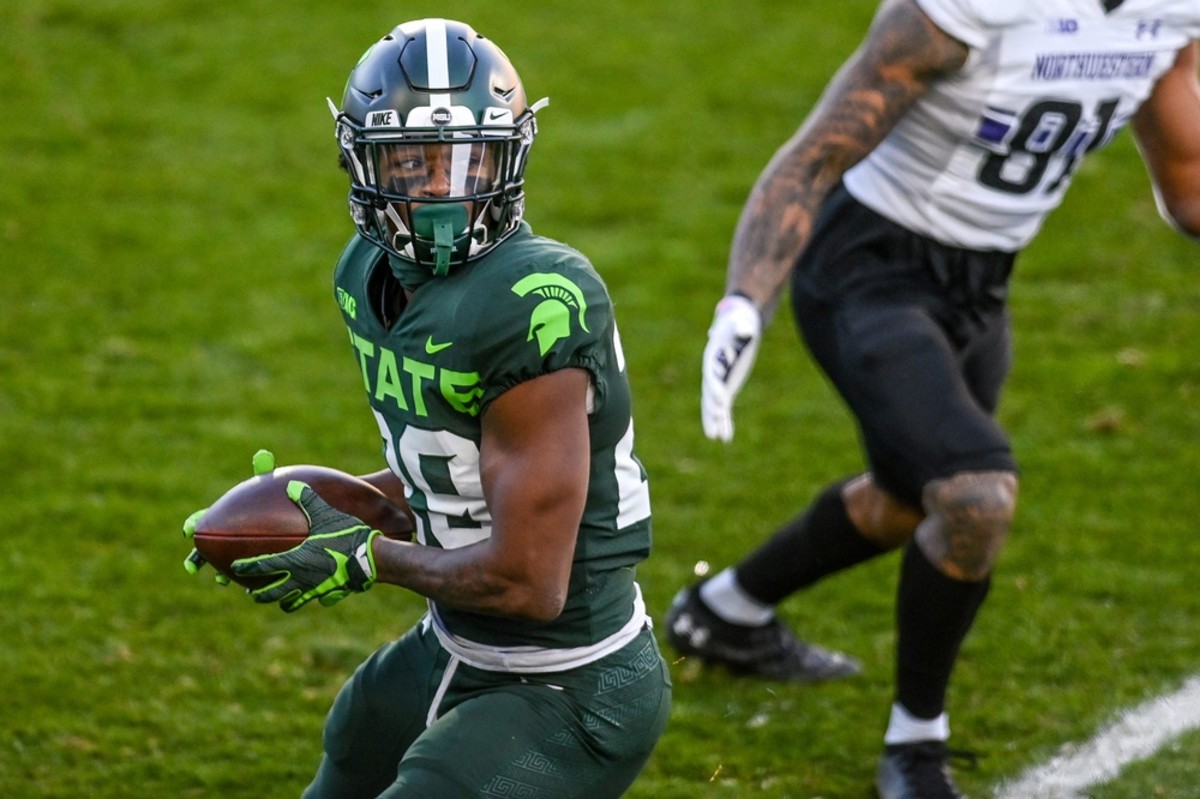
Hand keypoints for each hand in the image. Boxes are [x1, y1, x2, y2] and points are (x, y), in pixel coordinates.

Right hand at [182, 448, 276, 583]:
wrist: (302, 522)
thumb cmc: (282, 500)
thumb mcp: (274, 486)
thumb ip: (266, 472)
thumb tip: (262, 455)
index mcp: (228, 515)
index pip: (205, 518)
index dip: (194, 524)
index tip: (188, 530)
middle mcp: (230, 534)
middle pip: (206, 547)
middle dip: (197, 558)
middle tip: (191, 566)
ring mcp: (241, 551)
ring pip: (225, 566)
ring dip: (219, 573)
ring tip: (220, 580)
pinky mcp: (257, 565)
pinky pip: (248, 577)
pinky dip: (246, 582)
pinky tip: (250, 588)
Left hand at [231, 481, 379, 612]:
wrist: (370, 558)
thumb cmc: (346, 536)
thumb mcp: (326, 515)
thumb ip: (308, 501)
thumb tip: (292, 485)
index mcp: (294, 560)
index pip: (262, 566)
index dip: (245, 567)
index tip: (234, 568)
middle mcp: (300, 578)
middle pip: (270, 593)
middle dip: (259, 594)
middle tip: (251, 591)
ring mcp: (314, 589)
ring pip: (290, 602)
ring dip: (282, 601)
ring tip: (278, 598)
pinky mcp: (329, 593)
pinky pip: (314, 600)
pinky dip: (309, 599)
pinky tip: (311, 596)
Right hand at [701, 294, 761, 441]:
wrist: (737, 324)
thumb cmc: (738, 321)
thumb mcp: (741, 321)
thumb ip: (741, 327)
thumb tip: (745, 330)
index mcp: (713, 357)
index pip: (712, 376)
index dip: (716, 389)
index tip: (722, 401)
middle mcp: (712, 372)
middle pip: (709, 395)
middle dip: (712, 410)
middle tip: (714, 426)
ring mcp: (719, 382)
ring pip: (714, 406)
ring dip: (715, 422)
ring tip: (716, 438)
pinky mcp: (727, 388)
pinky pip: (725, 408)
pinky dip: (725, 422)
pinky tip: (726, 438)